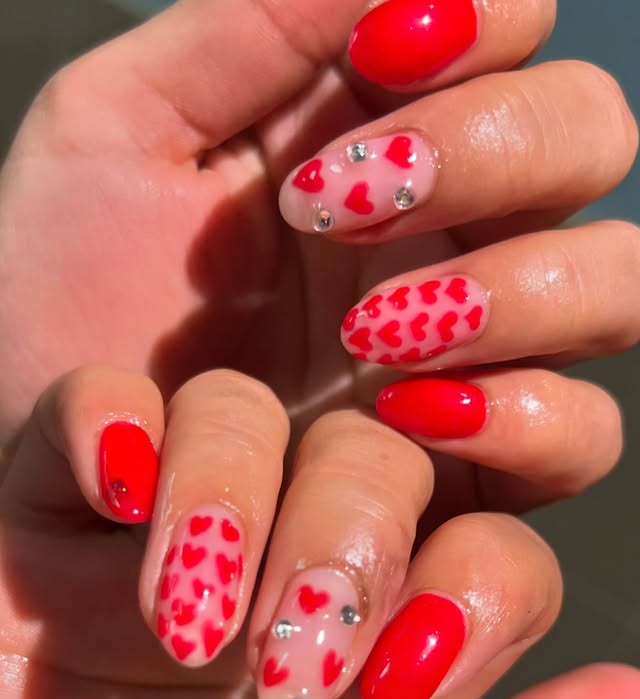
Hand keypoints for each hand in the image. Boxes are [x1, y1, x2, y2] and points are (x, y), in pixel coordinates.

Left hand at [0, 0, 637, 517]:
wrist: (60, 459)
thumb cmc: (67, 298)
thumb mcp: (122, 130)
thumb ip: (253, 22)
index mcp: (373, 128)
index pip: (513, 26)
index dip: (484, 21)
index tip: (380, 58)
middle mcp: (447, 227)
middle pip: (588, 137)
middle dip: (491, 152)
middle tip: (345, 205)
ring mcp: (476, 346)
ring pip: (613, 283)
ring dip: (516, 290)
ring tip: (372, 331)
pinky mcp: (477, 459)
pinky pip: (578, 433)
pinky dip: (521, 417)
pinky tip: (407, 414)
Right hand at [0, 364, 636, 698]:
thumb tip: (619, 695)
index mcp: (377, 636)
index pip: (494, 546)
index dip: (480, 581)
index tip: (407, 666)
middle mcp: (294, 549)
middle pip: (384, 450)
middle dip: (351, 527)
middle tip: (293, 644)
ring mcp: (182, 508)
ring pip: (240, 408)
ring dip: (228, 493)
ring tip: (184, 622)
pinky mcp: (67, 487)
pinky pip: (100, 402)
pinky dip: (107, 427)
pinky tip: (109, 490)